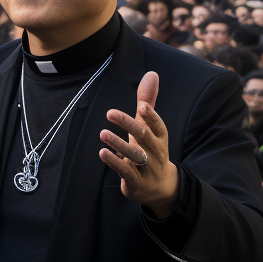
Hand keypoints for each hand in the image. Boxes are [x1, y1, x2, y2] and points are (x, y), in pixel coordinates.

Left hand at [99, 71, 179, 217]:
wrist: (160, 187)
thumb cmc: (151, 150)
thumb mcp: (150, 128)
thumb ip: (148, 102)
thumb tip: (152, 74)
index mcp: (160, 137)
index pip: (158, 126)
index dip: (151, 117)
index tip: (142, 106)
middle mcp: (156, 152)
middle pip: (144, 137)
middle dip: (128, 124)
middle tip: (110, 112)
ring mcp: (147, 168)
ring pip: (135, 155)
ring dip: (118, 144)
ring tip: (103, 133)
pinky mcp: (136, 181)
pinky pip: (125, 171)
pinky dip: (114, 162)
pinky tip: (102, 152)